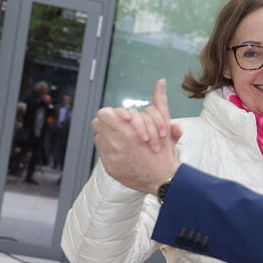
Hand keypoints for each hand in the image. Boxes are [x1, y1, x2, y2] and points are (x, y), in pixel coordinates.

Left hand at [91, 79, 182, 193]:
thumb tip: (160, 81)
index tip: (124, 119)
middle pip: (98, 123)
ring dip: (109, 136)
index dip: (113, 114)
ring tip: (123, 140)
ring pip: (99, 137)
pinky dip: (110, 150)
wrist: (164, 180)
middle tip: (121, 127)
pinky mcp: (110, 168)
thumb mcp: (163, 125)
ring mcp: (111, 157)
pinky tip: (123, 153)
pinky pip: (101, 153)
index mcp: (128, 132)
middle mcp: (117, 144)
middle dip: (109, 123)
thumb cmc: (164, 152)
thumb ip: (159, 102)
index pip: (104, 114)